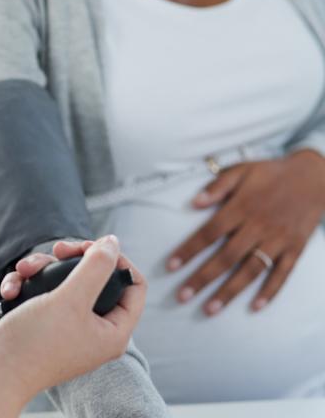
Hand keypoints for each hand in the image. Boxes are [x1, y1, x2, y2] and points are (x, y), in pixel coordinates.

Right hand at [0, 236, 146, 416]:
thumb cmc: (34, 345)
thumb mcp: (71, 299)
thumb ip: (96, 267)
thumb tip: (112, 243)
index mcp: (112, 331)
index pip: (133, 286)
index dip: (117, 260)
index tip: (90, 248)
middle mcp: (92, 330)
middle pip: (95, 278)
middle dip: (71, 259)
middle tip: (57, 251)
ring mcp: (65, 327)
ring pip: (63, 281)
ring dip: (41, 269)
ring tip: (24, 270)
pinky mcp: (40, 324)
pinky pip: (40, 292)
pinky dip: (25, 285)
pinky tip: (11, 290)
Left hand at [168, 149, 324, 315]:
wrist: (315, 176)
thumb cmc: (271, 173)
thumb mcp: (242, 170)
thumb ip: (218, 186)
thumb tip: (194, 202)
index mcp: (241, 207)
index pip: (209, 232)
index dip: (189, 250)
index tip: (170, 267)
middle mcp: (259, 226)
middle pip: (226, 257)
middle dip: (203, 278)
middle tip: (182, 297)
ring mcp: (278, 240)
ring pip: (251, 270)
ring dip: (230, 291)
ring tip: (210, 309)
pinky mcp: (295, 248)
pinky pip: (283, 273)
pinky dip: (270, 291)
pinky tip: (255, 307)